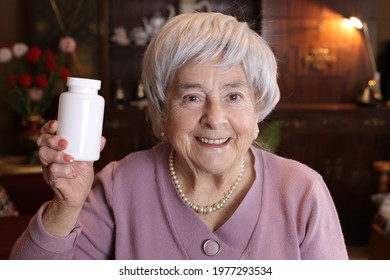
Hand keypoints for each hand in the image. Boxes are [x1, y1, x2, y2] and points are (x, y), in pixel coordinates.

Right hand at [36, 120, 105, 235]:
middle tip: (66, 143)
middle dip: (53, 141)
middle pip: (42, 144)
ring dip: (58, 155)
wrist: (77, 196)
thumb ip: (92, 149)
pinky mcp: (52, 181)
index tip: (56, 124)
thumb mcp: (87, 160)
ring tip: (71, 158)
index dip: (48, 127)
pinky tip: (73, 173)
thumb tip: (102, 139)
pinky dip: (63, 171)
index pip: (45, 134)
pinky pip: (53, 173)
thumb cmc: (79, 175)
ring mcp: (48, 169)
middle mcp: (48, 158)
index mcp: (54, 149)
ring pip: (44, 157)